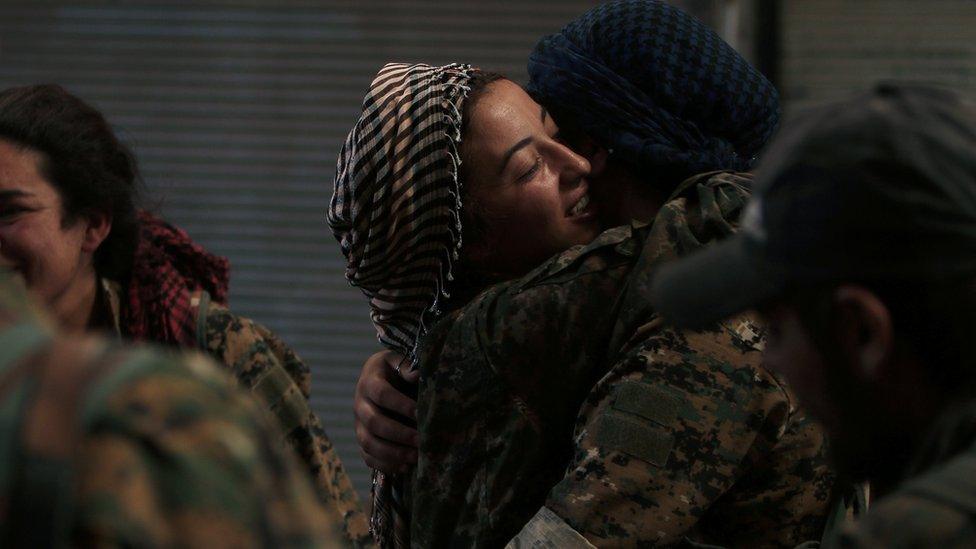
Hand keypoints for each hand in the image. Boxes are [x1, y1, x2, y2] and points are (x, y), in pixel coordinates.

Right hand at [354, 350, 419, 473]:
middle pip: (373, 422)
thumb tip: (416, 375)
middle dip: (398, 434)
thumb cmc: (396, 370)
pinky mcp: (363, 439)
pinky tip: (405, 468)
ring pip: (368, 443)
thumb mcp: (400, 361)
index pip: (382, 394)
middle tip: (421, 440)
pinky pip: (368, 456)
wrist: (383, 378)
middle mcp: (360, 404)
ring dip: (392, 453)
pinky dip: (385, 465)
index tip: (420, 413)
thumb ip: (407, 366)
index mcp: (369, 381)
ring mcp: (359, 424)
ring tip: (415, 458)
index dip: (400, 405)